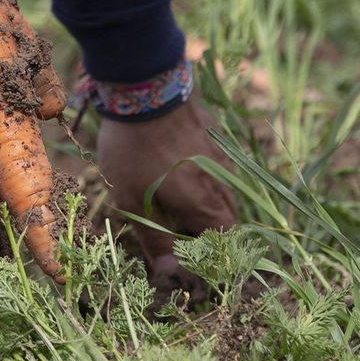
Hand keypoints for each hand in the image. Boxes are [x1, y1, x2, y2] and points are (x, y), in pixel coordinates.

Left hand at [95, 98, 238, 287]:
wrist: (145, 89)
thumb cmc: (135, 150)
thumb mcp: (132, 199)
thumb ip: (154, 237)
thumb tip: (169, 271)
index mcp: (206, 205)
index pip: (224, 242)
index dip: (210, 254)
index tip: (188, 256)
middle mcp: (222, 184)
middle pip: (227, 219)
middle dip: (209, 231)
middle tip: (179, 232)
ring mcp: (222, 158)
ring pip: (225, 192)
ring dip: (208, 204)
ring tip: (178, 203)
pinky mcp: (215, 137)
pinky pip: (219, 168)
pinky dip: (206, 179)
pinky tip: (181, 172)